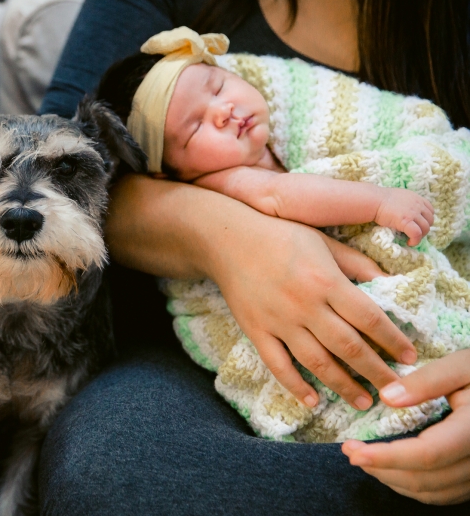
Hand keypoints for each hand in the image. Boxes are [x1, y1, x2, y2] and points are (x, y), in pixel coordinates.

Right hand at [105, 178, 416, 409]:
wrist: (227, 240)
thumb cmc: (279, 236)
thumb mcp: (323, 241)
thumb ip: (356, 263)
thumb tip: (389, 282)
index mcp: (326, 280)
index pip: (369, 318)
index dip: (393, 340)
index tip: (410, 357)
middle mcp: (305, 305)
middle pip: (349, 346)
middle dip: (376, 372)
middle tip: (395, 390)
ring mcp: (279, 321)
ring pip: (317, 362)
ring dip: (343, 385)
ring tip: (363, 402)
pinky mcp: (256, 331)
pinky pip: (278, 364)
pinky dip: (295, 385)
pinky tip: (312, 400)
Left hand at [342, 350, 469, 504]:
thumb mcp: (463, 365)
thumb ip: (428, 380)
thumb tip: (386, 397)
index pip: (427, 454)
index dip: (387, 457)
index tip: (352, 450)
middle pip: (425, 478)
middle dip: (381, 468)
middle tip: (350, 450)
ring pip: (431, 491)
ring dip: (392, 479)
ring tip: (365, 458)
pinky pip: (442, 493)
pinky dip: (411, 485)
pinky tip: (391, 468)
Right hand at [375, 188, 434, 245]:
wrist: (373, 201)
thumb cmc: (380, 199)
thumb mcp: (399, 196)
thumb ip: (406, 202)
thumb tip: (407, 211)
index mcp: (417, 198)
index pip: (430, 210)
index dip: (426, 219)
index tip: (419, 224)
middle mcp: (418, 205)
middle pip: (430, 220)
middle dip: (424, 228)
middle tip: (415, 233)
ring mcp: (413, 214)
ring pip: (425, 228)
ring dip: (420, 236)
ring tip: (412, 239)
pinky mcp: (406, 222)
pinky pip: (417, 234)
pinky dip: (415, 240)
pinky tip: (409, 242)